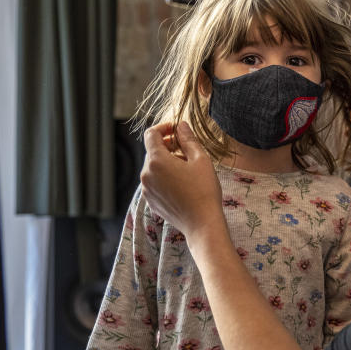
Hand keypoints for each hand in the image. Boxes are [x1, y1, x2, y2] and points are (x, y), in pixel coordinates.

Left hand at [141, 122, 225, 242]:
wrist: (202, 224)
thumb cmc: (204, 190)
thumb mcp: (200, 160)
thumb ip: (188, 139)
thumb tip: (181, 125)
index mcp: (156, 161)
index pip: (150, 134)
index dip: (163, 128)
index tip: (176, 130)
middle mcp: (146, 174)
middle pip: (152, 151)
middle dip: (168, 147)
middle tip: (188, 151)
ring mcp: (146, 189)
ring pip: (153, 168)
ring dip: (167, 163)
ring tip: (187, 170)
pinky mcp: (151, 201)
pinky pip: (154, 182)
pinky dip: (164, 177)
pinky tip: (182, 184)